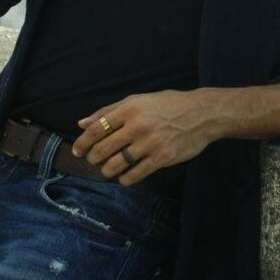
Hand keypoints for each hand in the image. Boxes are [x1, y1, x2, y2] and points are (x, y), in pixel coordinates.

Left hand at [71, 90, 212, 185]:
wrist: (201, 114)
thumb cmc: (167, 105)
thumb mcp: (138, 101)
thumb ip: (109, 112)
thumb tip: (81, 124)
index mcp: (129, 108)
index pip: (96, 128)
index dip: (82, 142)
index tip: (77, 151)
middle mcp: (137, 125)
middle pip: (103, 149)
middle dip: (93, 158)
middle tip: (94, 160)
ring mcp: (150, 143)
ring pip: (116, 165)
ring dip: (107, 171)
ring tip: (108, 169)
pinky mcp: (162, 158)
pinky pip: (134, 175)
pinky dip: (125, 179)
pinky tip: (125, 176)